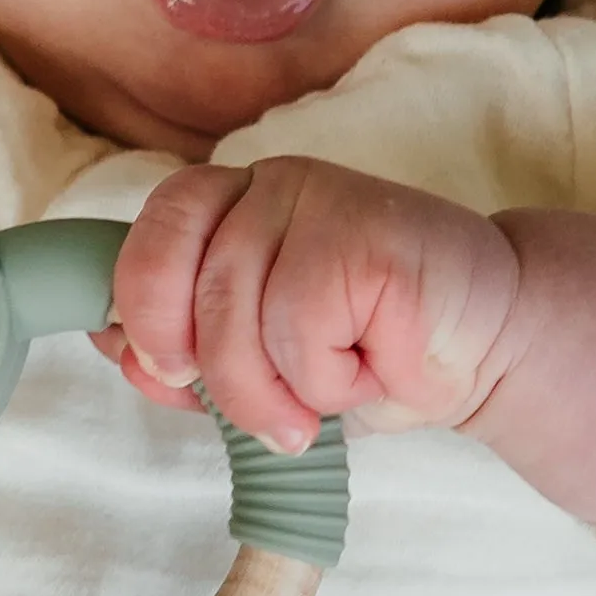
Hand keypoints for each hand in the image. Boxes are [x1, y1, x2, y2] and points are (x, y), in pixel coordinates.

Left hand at [104, 159, 522, 452]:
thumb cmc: (372, 353)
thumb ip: (186, 355)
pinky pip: (300, 327)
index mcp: (231, 204)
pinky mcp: (364, 230)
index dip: (138, 307)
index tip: (167, 371)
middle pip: (177, 281)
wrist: (484, 350)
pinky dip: (330, 378)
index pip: (150, 230)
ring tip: (341, 384)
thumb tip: (111, 347)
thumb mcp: (261, 365)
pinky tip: (377, 361)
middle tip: (262, 411)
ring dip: (282, 390)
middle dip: (210, 369)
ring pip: (237, 317)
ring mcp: (315, 197)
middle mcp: (266, 184)